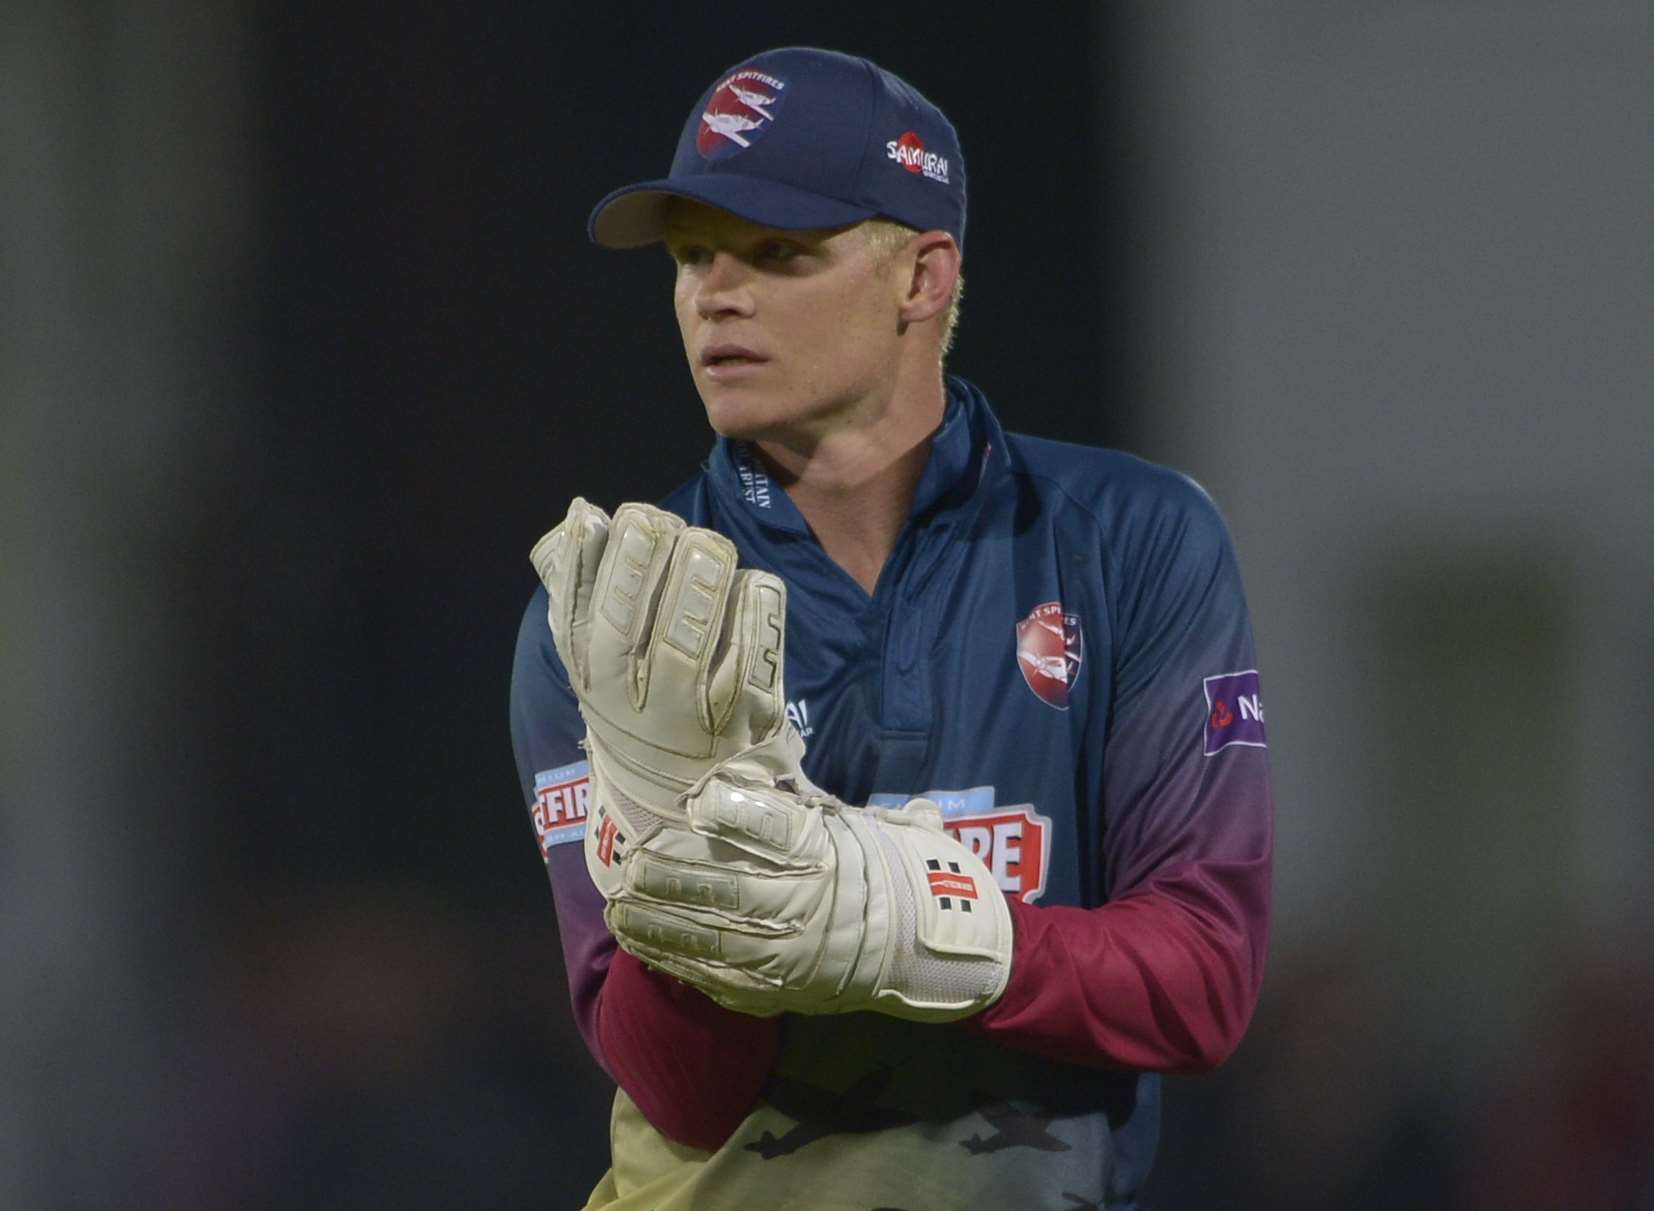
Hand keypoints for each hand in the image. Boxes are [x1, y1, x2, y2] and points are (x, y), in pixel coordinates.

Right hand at [530, 499, 793, 897]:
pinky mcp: (742, 722)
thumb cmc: (638, 708)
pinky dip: (754, 619)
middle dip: (638, 566)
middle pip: (626, 628)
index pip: (577, 614)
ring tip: (707, 544)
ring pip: (686, 646)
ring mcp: (687, 715)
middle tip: (657, 518)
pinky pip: (749, 665)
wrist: (681, 808)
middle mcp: (631, 700)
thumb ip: (584, 589)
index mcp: (590, 676)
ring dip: (697, 588)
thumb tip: (581, 514)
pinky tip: (757, 581)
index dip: (590, 560)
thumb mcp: (599, 660)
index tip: (604, 516)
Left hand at [602, 745, 1013, 1023]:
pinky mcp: (781, 992)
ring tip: (619, 912)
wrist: (927, 945)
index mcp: (824, 854)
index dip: (726, 812)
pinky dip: (681, 965)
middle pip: (724, 889)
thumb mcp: (851, 821)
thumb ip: (784, 810)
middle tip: (628, 865)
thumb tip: (716, 790)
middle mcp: (805, 904)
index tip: (690, 802)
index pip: (770, 826)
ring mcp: (790, 956)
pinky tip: (649, 953)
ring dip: (657, 927)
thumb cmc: (884, 869)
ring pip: (711, 940)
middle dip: (668, 878)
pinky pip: (721, 980)